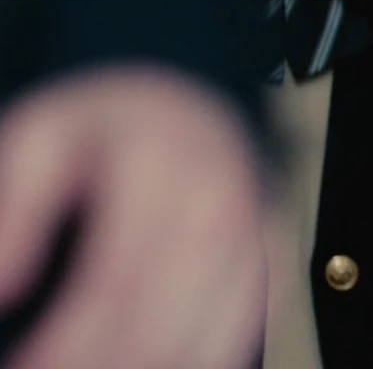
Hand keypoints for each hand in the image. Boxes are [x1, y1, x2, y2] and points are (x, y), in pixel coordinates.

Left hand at [0, 64, 268, 368]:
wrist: (191, 101)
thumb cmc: (112, 126)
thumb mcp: (41, 138)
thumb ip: (15, 207)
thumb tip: (4, 288)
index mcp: (164, 166)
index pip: (113, 285)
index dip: (65, 346)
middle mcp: (223, 205)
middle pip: (162, 328)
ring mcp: (259, 236)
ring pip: (205, 344)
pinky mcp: (272, 264)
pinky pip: (238, 337)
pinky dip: (193, 361)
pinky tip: (148, 365)